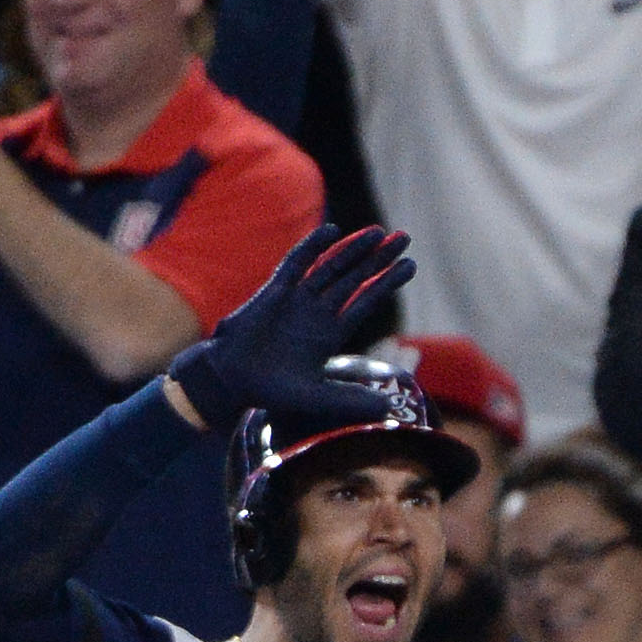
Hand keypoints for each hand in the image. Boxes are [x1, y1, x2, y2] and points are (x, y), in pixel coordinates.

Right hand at [170, 222, 417, 433]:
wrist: (231, 380)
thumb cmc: (271, 391)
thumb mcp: (317, 397)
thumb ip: (350, 400)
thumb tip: (387, 410)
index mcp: (330, 334)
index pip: (365, 302)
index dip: (387, 283)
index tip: (410, 266)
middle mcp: (318, 312)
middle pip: (355, 279)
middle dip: (379, 259)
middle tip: (405, 238)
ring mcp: (297, 299)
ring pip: (331, 267)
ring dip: (354, 249)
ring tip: (379, 233)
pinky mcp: (276, 290)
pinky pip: (297, 263)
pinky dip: (313, 247)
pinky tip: (333, 231)